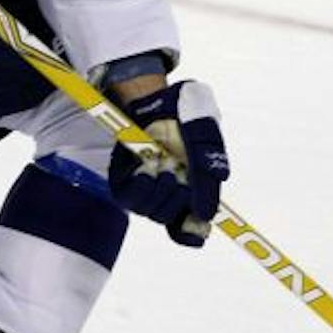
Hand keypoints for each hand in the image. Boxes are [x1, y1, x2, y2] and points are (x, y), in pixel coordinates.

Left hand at [107, 80, 228, 246]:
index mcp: (192, 190)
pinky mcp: (123, 181)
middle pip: (172, 219)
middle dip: (179, 199)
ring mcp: (145, 188)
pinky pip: (130, 199)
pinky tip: (146, 169)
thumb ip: (209, 170)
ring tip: (164, 165)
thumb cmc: (185, 117)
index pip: (190, 229)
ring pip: (152, 212)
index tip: (198, 230)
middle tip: (179, 173)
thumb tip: (208, 212)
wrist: (156, 98)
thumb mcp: (206, 136)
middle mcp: (168, 193)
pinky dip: (141, 186)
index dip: (192, 234)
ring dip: (161, 190)